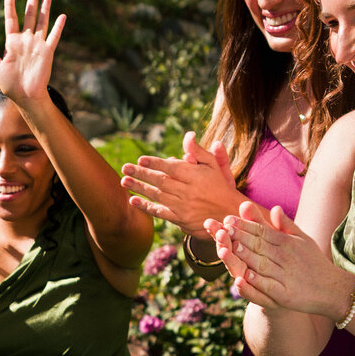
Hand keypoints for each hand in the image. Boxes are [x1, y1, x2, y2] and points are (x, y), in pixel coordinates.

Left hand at [0, 0, 65, 107]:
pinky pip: (54, 36)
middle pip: (29, 16)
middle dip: (32, 2)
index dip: (10, 5)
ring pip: (42, 22)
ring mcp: (37, 45)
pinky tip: (62, 15)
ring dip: (45, 9)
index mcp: (12, 43)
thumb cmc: (10, 85)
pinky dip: (58, 26)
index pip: (11, 19)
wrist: (25, 97)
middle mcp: (25, 41)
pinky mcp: (47, 52)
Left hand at [120, 132, 243, 236]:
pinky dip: (146, 207)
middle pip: (161, 181)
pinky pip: (160, 212)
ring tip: (124, 181)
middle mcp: (189, 191)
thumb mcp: (214, 165)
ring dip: (139, 188)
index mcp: (197, 176)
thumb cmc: (220, 186)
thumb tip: (188, 135)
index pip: (172, 168)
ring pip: (158, 196)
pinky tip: (133, 200)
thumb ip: (198, 151)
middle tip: (125, 168)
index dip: (156, 163)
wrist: (230, 215)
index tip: (141, 159)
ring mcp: (184, 207)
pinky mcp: (180, 220)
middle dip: (141, 174)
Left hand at [207, 202, 348, 314]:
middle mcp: (286, 257)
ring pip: (262, 264)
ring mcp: (286, 276)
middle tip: (223, 229)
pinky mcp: (285, 294)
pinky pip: (269, 286)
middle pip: (260, 245)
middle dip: (241, 237)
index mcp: (288, 243)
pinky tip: (244, 277)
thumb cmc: (313, 262)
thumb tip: (274, 207)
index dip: (245, 226)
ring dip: (245, 256)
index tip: (228, 219)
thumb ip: (286, 225)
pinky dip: (257, 281)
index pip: (263, 232)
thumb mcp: (302, 240)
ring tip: (229, 248)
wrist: (332, 289)